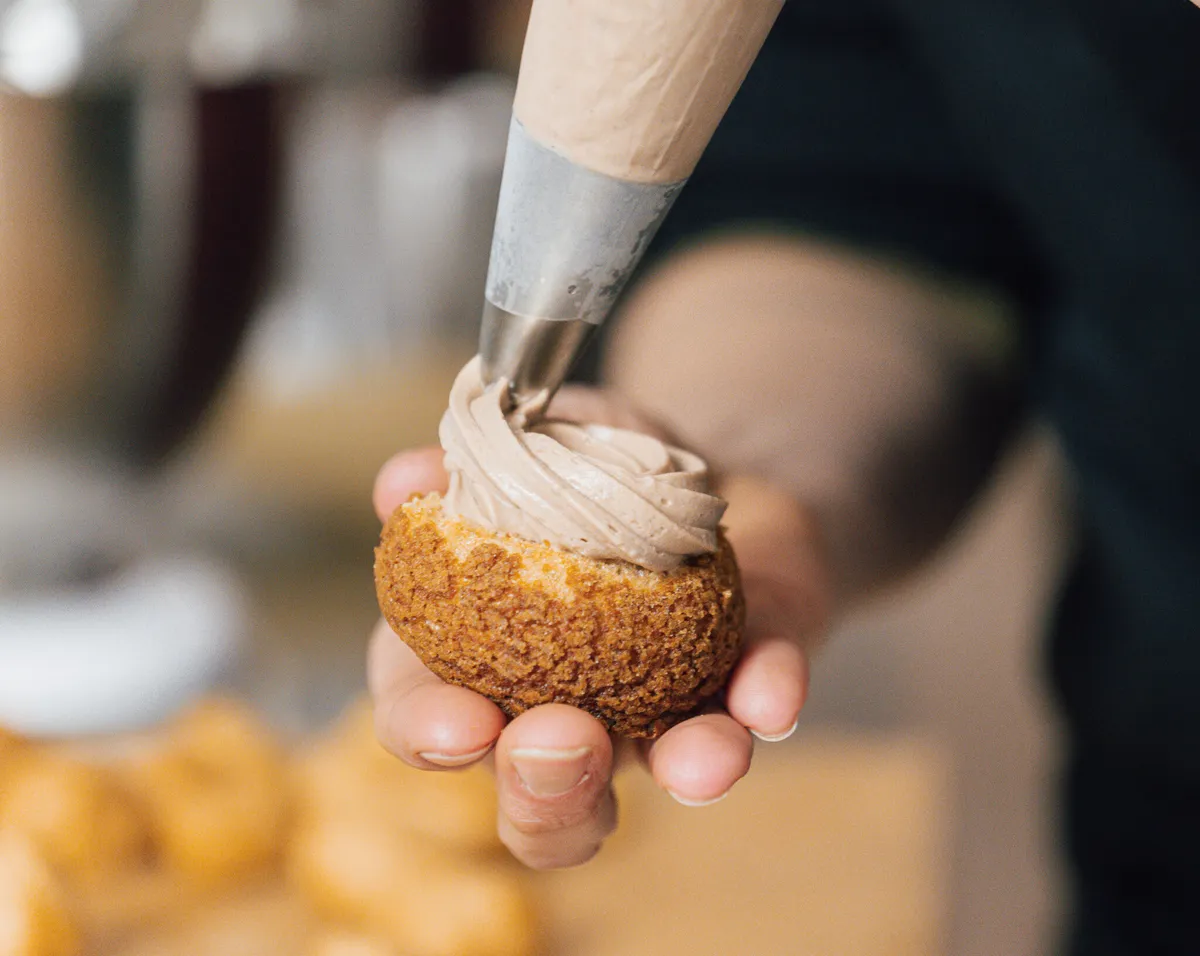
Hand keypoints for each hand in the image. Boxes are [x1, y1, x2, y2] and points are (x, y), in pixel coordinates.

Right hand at [369, 387, 830, 868]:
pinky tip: (770, 697)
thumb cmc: (594, 467)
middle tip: (561, 742)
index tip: (457, 724)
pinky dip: (765, 698)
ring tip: (700, 761)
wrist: (712, 468)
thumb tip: (406, 480)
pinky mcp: (747, 687)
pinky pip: (758, 703)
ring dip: (679, 775)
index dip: (428, 734)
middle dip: (546, 793)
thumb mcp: (538, 443)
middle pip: (541, 798)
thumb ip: (479, 459)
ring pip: (658, 777)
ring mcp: (663, 712)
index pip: (426, 718)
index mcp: (480, 658)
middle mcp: (568, 710)